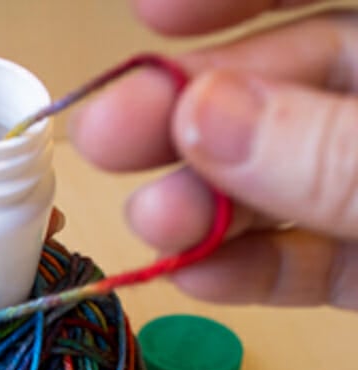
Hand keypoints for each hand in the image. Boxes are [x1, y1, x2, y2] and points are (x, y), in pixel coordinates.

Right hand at [70, 1, 357, 308]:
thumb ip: (330, 152)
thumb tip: (207, 115)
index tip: (148, 14)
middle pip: (281, 86)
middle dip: (188, 111)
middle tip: (107, 135)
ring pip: (282, 177)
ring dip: (205, 203)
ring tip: (153, 223)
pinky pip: (306, 256)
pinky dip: (250, 269)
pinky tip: (198, 275)